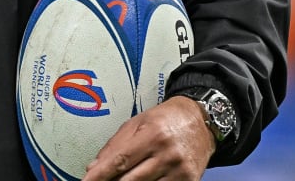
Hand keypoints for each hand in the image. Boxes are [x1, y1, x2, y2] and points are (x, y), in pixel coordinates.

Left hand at [81, 96, 215, 180]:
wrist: (201, 121)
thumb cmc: (166, 119)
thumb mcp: (136, 123)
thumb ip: (114, 145)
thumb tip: (94, 167)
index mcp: (152, 134)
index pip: (120, 160)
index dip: (100, 175)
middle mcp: (168, 154)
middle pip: (131, 180)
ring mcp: (180, 170)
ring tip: (118, 180)